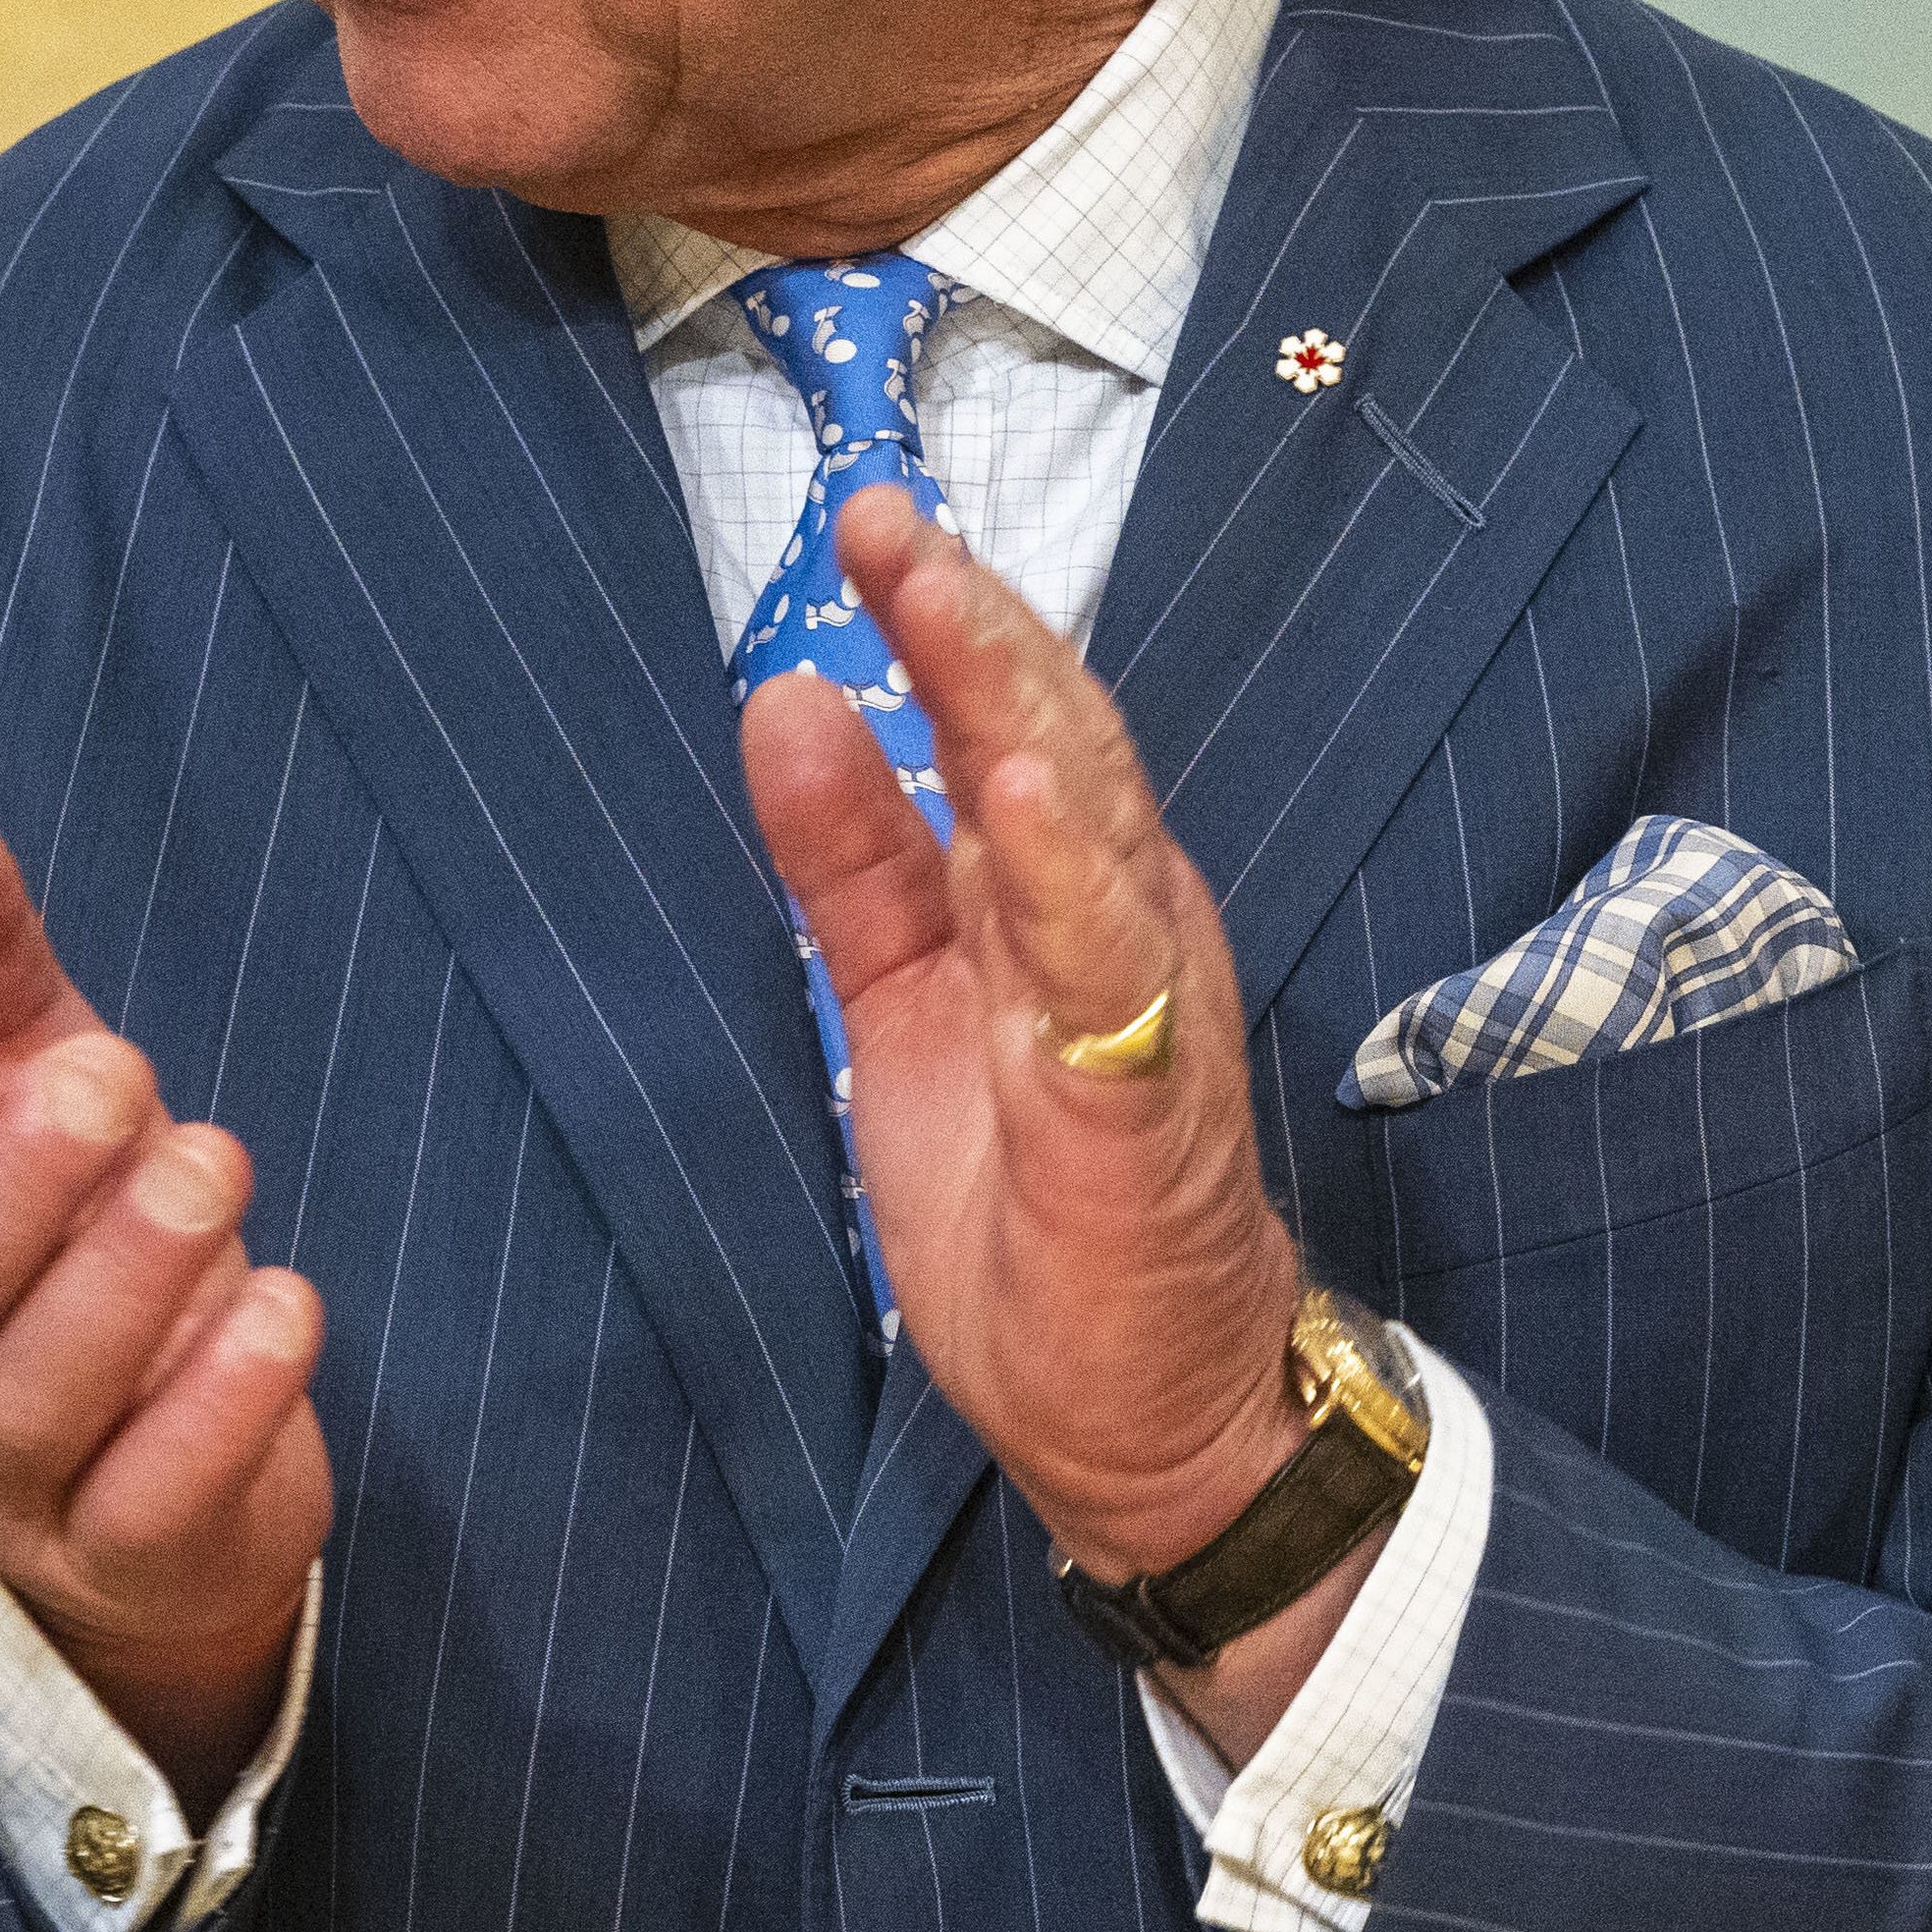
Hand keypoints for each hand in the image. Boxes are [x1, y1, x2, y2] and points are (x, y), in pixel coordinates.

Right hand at [0, 760, 331, 1785]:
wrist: (179, 1470)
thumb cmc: (75, 1230)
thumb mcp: (28, 1069)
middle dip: (6, 1193)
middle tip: (117, 1078)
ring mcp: (12, 1487)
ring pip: (28, 1404)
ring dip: (122, 1283)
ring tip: (215, 1166)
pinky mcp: (129, 1560)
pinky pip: (148, 1507)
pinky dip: (216, 1413)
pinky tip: (287, 1307)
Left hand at [738, 489, 1322, 1630]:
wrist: (1143, 1416)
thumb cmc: (1037, 1212)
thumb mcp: (905, 1004)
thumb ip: (858, 859)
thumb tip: (789, 697)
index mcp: (1061, 900)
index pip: (1006, 725)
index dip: (943, 619)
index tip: (863, 515)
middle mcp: (1118, 929)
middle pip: (1054, 742)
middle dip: (973, 624)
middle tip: (887, 515)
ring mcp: (1142, 1014)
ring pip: (1087, 829)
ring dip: (1017, 709)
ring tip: (945, 604)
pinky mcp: (1139, 1113)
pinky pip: (1108, 977)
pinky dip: (1066, 878)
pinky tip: (1020, 798)